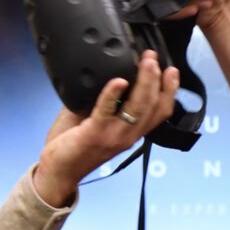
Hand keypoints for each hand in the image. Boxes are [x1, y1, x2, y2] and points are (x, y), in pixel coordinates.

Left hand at [32, 50, 179, 205]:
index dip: (170, 91)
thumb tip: (99, 74)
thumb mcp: (92, 120)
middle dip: (157, 79)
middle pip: (153, 106)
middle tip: (154, 57)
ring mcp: (113, 135)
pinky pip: (107, 111)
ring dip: (144, 82)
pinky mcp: (95, 134)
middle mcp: (128, 135)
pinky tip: (118, 81)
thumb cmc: (73, 145)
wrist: (58, 171)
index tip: (172, 70)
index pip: (160, 112)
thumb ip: (101, 101)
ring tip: (146, 63)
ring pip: (137, 107)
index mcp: (131, 132)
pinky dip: (113, 94)